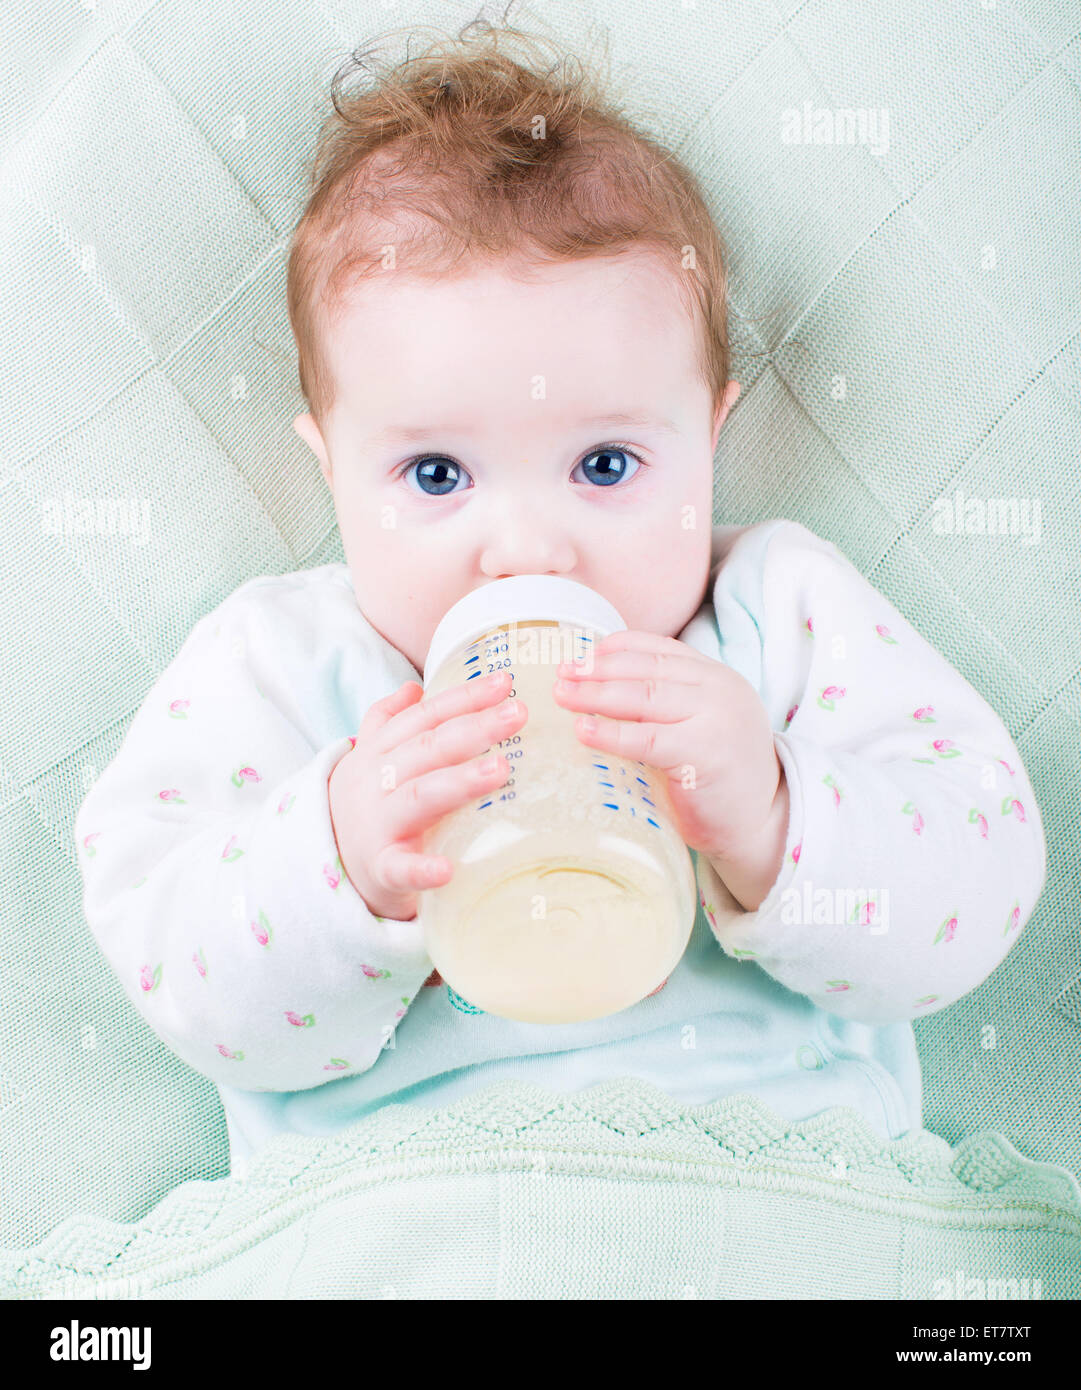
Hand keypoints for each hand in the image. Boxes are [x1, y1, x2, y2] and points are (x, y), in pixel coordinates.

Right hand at [328, 671, 525, 920]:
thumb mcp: (369, 759)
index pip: (425, 718)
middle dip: (475, 729)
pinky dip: (422, 869)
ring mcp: (378, 824)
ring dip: (460, 781)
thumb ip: (387, 721)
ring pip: (419, 797)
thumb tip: (413, 688)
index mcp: (379, 751)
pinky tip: (448, 870)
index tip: (504, 683)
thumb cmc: (367, 805)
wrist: (324, 860)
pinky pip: (401, 868)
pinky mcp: (381, 868)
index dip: (463, 697)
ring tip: (501, 769)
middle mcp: (377, 781)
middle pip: (428, 749)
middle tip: (518, 714)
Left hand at [552, 630, 784, 868]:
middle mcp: (719, 689)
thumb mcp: (700, 725)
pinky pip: (647, 739)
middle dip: (598, 669)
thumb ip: (668, 704)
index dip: (616, 648)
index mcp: (717, 677)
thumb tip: (600, 691)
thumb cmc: (720, 779)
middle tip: (562, 672)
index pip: (660, 649)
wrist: (764, 823)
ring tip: (563, 695)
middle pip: (647, 670)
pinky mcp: (706, 753)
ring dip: (596, 694)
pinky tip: (583, 730)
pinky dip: (611, 733)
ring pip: (644, 697)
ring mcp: (716, 718)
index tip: (581, 653)